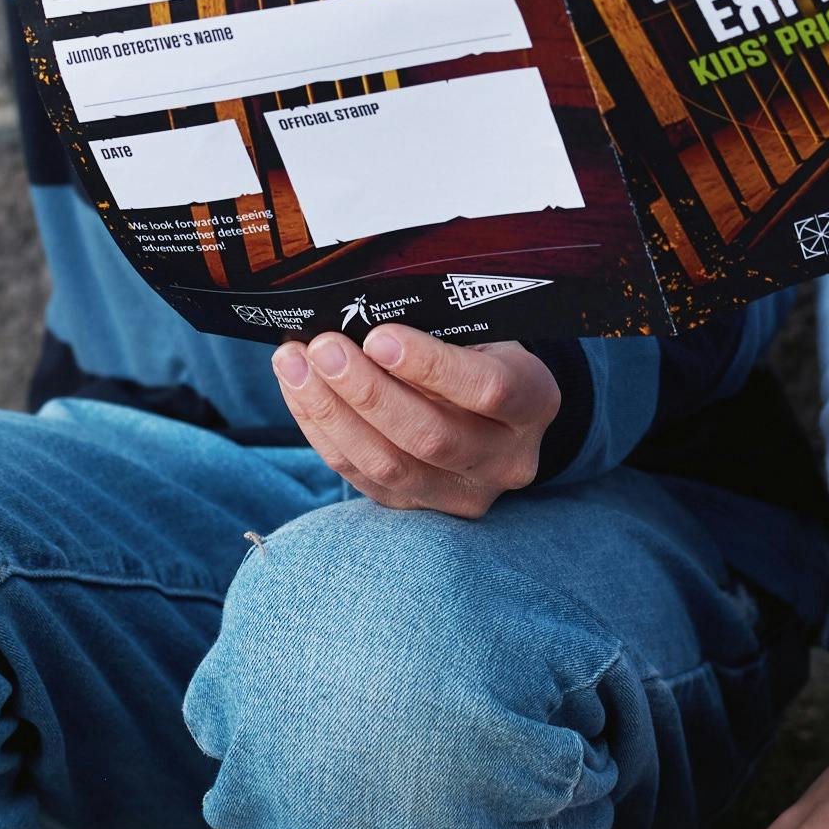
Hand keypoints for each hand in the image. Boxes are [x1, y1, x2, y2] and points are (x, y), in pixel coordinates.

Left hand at [272, 325, 558, 517]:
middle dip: (366, 391)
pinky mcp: (419, 508)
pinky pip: (361, 478)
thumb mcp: (483, 332)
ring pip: (388, 466)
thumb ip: (437, 331)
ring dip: (331, 413)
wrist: (499, 410)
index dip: (430, 366)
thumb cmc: (482, 352)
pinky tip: (299, 393)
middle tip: (322, 349)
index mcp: (534, 402)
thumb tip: (359, 320)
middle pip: (431, 437)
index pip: (487, 390)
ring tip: (295, 365)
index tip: (378, 336)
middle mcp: (506, 459)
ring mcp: (464, 493)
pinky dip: (323, 433)